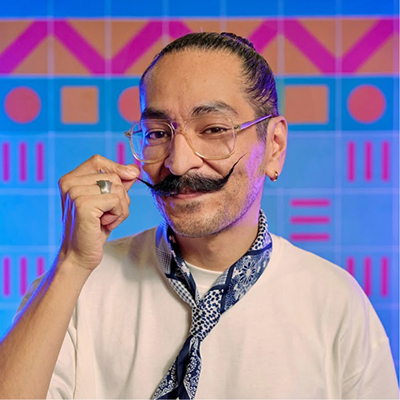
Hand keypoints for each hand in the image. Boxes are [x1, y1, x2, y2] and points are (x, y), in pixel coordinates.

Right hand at [57, 155, 139, 271]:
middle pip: (113, 176)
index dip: (116, 167)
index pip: (97, 160)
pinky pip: (117, 201)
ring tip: (106, 220)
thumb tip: (134, 168)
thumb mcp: (107, 202)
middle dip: (121, 197)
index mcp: (70, 179)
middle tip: (109, 214)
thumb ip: (117, 184)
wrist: (79, 255)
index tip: (130, 176)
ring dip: (121, 208)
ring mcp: (75, 193)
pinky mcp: (83, 204)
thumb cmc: (93, 229)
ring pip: (118, 189)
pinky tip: (105, 224)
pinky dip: (118, 215)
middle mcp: (69, 183)